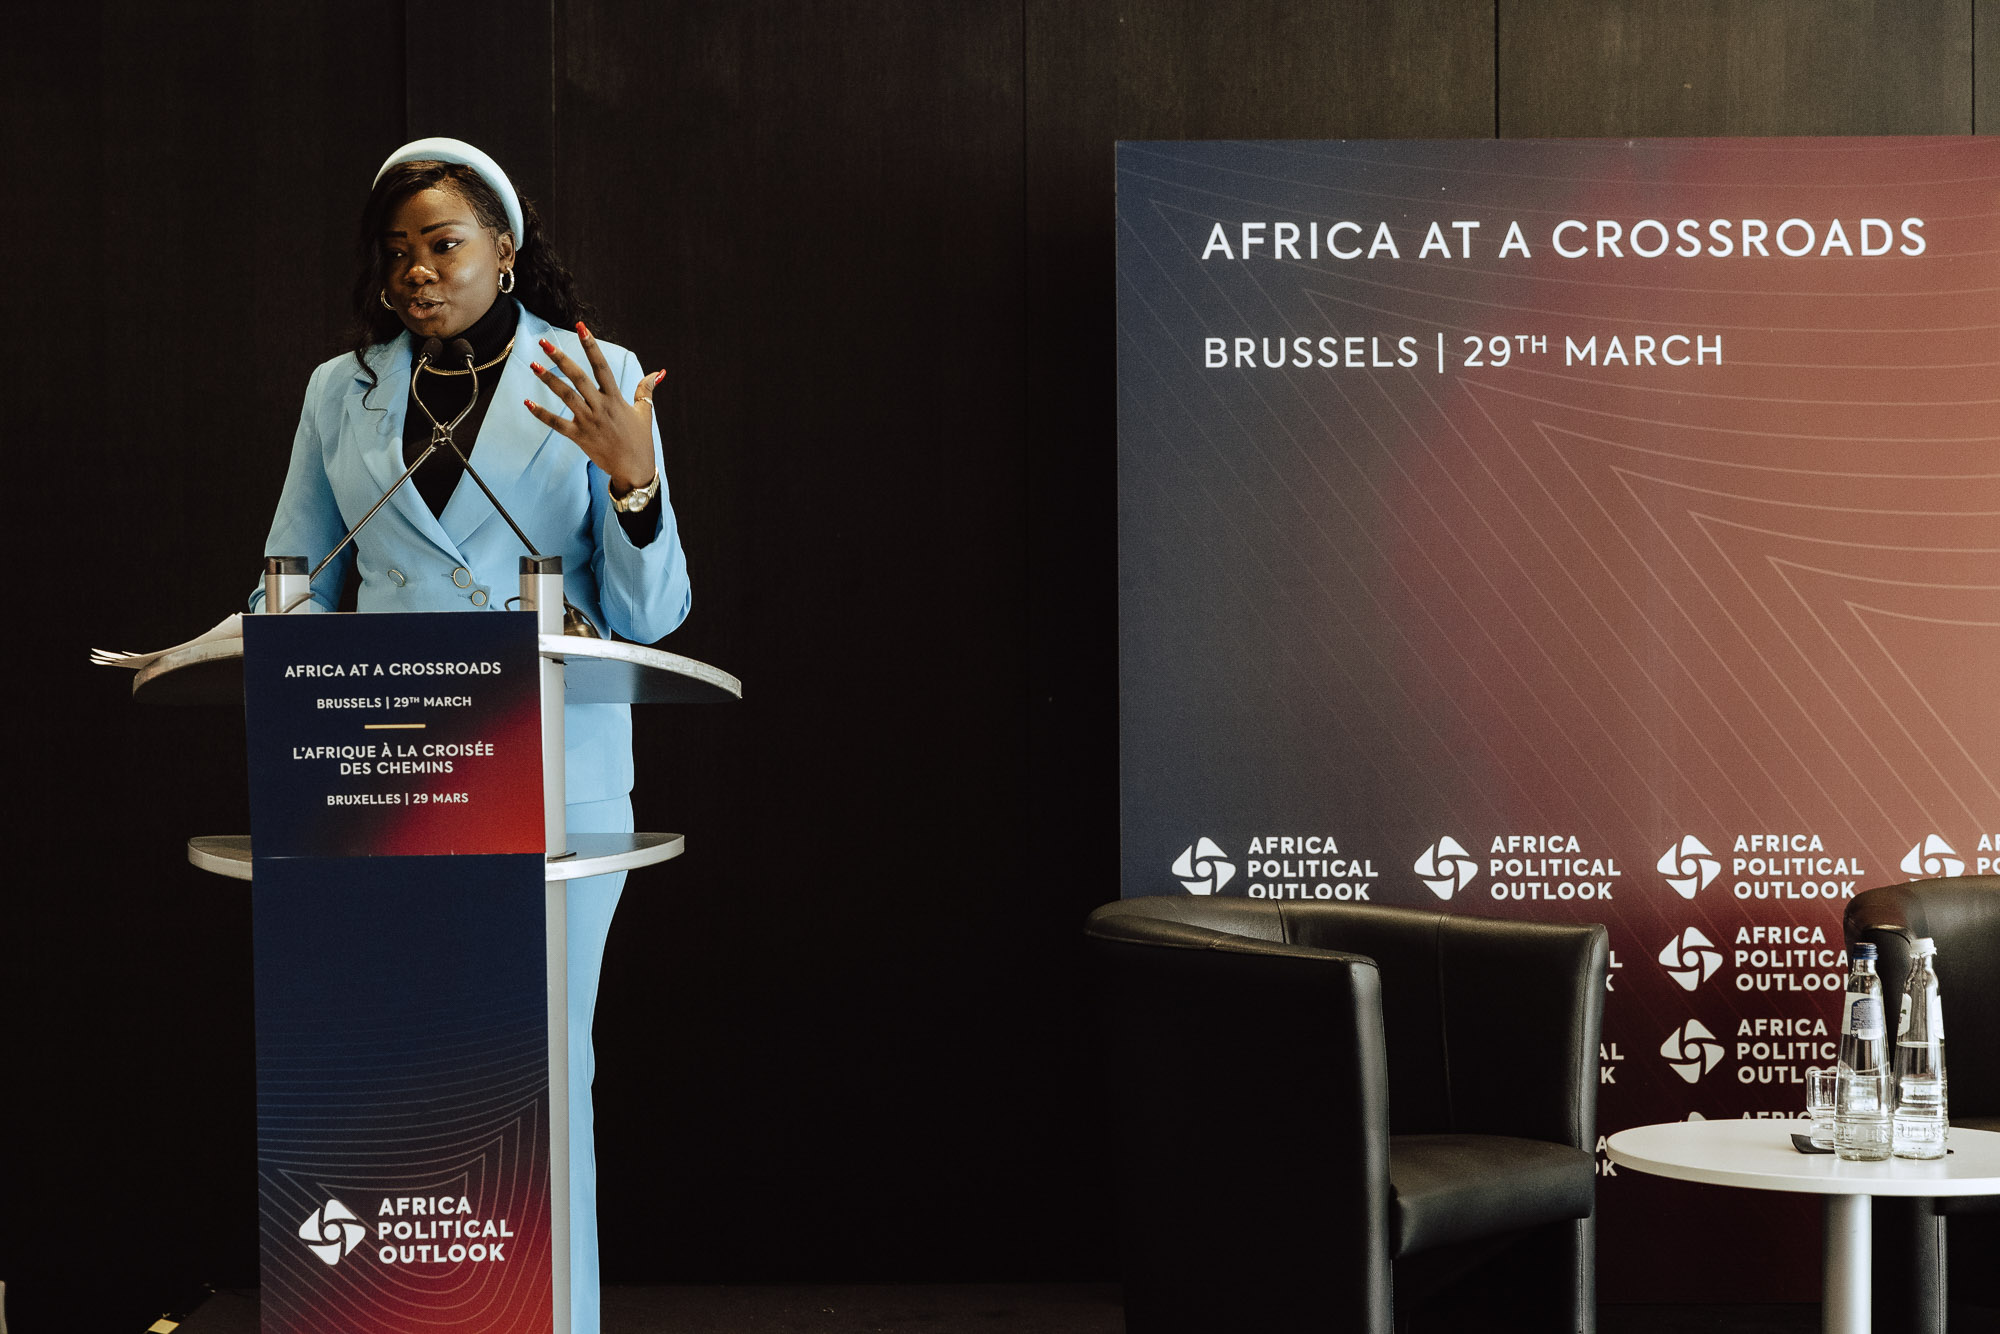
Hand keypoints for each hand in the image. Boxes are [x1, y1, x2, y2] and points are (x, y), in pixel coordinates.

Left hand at [523, 322, 663, 494]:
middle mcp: (601, 407)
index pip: (602, 366)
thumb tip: (657, 372)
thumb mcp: (644, 413)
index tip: (581, 328)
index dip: (591, 346)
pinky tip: (528, 403)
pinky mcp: (580, 437)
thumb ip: (646, 390)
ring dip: (549, 380)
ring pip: (566, 396)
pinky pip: (557, 423)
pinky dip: (542, 414)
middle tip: (545, 342)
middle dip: (561, 358)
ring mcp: (589, 422)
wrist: (634, 469)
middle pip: (579, 377)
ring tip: (533, 365)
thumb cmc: (640, 441)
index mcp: (615, 398)